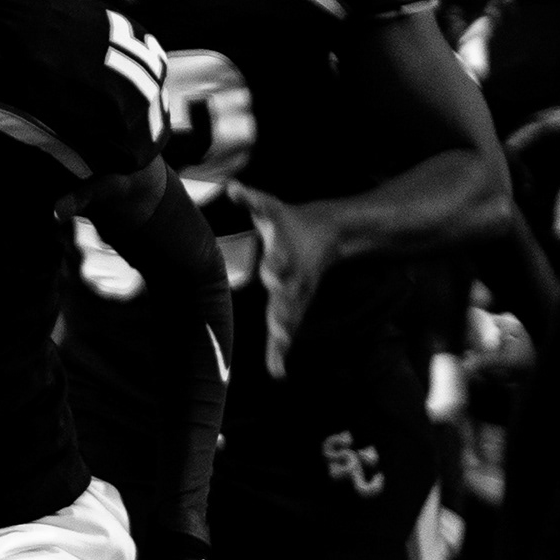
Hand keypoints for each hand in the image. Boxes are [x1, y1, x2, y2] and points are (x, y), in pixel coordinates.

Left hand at [231, 184, 336, 378]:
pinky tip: (276, 373)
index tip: (273, 275)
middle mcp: (290, 279)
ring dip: (282, 339)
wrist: (327, 233)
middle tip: (280, 329)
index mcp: (283, 255)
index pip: (279, 262)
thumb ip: (251, 200)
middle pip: (286, 299)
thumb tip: (232, 186)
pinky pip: (286, 330)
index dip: (276, 267)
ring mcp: (295, 294)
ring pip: (288, 320)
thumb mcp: (270, 209)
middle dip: (282, 312)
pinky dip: (280, 352)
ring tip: (276, 363)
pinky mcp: (296, 305)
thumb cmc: (288, 223)